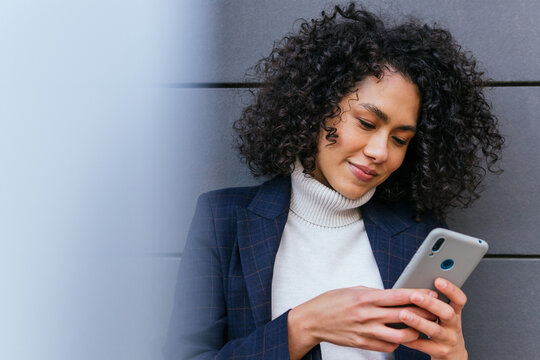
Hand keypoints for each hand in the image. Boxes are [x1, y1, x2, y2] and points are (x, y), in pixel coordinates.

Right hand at [287, 286, 436, 358]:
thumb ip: (375, 294)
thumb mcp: (354, 290)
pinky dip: (397, 342)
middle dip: (424, 313)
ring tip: (418, 326)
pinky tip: (398, 336)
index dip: (418, 295)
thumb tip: (396, 295)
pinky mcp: (363, 344)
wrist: (313, 320)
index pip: (399, 296)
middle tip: (434, 311)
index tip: (431, 293)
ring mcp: (366, 331)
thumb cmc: (332, 302)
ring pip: (401, 336)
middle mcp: (368, 315)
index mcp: (366, 298)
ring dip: (414, 331)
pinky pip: (388, 347)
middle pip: (405, 315)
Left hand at [398, 278, 467, 359]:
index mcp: (455, 313)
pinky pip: (424, 345)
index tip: (438, 280)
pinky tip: (400, 332)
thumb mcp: (443, 315)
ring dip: (418, 321)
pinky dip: (411, 339)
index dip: (451, 290)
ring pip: (434, 330)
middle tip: (414, 296)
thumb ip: (434, 302)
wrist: (453, 355)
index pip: (459, 300)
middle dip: (430, 303)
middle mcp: (454, 326)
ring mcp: (448, 340)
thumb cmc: (443, 329)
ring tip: (404, 314)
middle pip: (447, 313)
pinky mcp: (440, 352)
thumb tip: (414, 285)